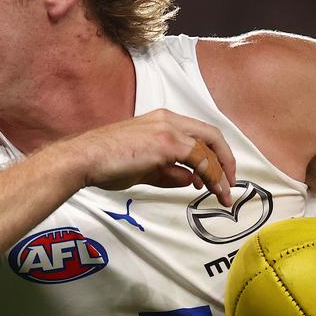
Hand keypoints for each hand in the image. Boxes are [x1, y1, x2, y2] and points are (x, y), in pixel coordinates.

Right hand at [59, 109, 236, 204]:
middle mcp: (168, 120)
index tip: (217, 176)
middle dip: (226, 160)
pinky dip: (211, 175)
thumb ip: (170, 173)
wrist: (85, 158)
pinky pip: (199, 159)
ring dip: (220, 173)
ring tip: (224, 195)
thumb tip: (193, 180)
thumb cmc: (106, 163)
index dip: (214, 154)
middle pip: (211, 135)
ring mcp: (168, 130)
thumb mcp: (145, 169)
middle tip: (230, 183)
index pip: (198, 134)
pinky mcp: (166, 144)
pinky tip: (212, 190)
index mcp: (161, 120)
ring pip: (208, 148)